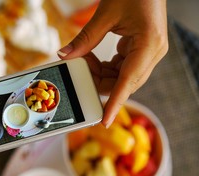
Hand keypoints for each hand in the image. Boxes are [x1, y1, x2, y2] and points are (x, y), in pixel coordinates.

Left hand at [58, 0, 167, 127]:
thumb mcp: (106, 14)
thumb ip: (85, 39)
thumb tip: (65, 55)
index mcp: (149, 45)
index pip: (128, 82)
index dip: (115, 103)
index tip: (104, 120)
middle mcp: (152, 53)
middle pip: (122, 83)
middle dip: (98, 82)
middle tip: (79, 70)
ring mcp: (148, 53)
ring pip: (120, 78)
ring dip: (100, 74)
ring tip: (85, 58)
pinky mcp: (141, 51)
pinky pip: (121, 68)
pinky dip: (105, 67)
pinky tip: (92, 57)